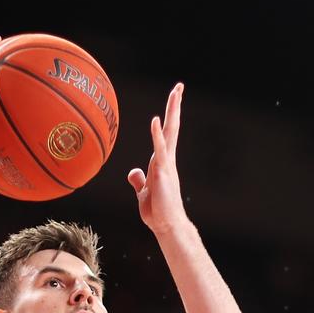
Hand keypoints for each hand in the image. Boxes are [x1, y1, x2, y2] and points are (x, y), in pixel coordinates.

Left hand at [128, 83, 189, 233]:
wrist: (166, 225)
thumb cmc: (157, 211)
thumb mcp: (144, 192)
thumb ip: (139, 181)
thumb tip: (134, 172)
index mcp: (162, 161)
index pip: (166, 133)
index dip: (169, 116)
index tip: (174, 99)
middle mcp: (166, 159)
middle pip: (172, 127)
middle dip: (175, 107)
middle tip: (180, 87)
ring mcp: (166, 164)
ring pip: (170, 132)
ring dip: (172, 112)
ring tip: (176, 93)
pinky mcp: (162, 172)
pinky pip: (160, 149)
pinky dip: (157, 134)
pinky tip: (155, 120)